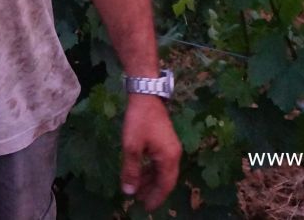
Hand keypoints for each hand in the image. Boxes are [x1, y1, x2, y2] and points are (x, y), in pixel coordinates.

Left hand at [120, 95, 180, 211]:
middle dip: (153, 191)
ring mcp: (170, 147)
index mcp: (169, 158)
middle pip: (165, 179)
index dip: (156, 198)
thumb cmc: (139, 120)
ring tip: (137, 189)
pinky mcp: (165, 141)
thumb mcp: (131, 146)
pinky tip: (140, 172)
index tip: (146, 208)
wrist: (146, 94)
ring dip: (150, 180)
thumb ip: (131, 170)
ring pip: (162, 170)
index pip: (165, 185)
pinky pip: (160, 162)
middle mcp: (174, 154)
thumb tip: (129, 191)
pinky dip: (151, 169)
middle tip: (140, 201)